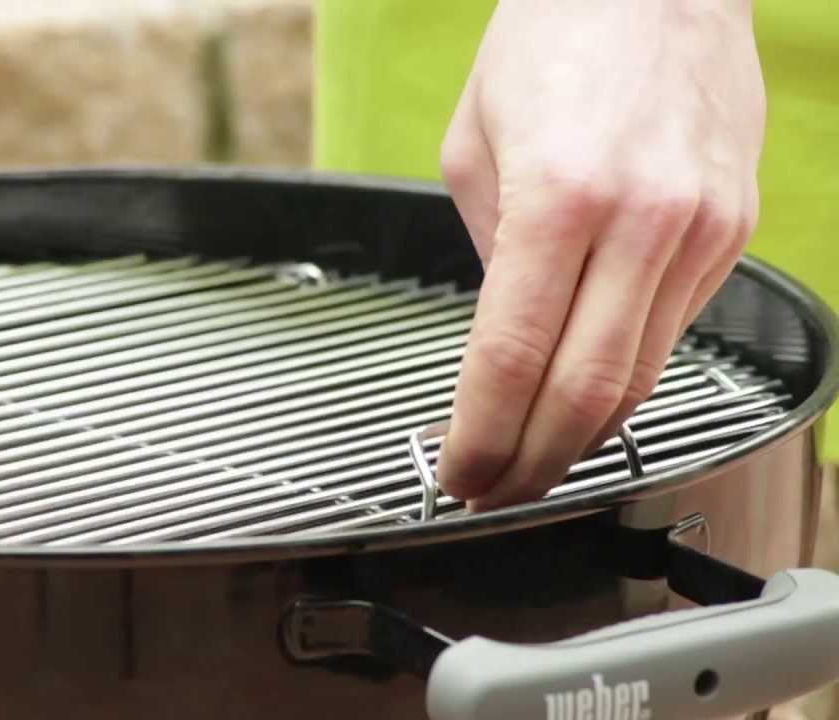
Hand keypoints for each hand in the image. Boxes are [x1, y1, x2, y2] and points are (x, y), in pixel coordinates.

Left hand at [436, 0, 764, 509]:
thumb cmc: (551, 39)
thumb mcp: (473, 147)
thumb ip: (487, 251)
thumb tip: (502, 335)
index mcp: (560, 197)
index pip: (512, 359)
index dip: (482, 436)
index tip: (458, 473)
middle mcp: (645, 220)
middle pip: (587, 393)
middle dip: (533, 463)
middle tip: (495, 490)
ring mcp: (703, 229)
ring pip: (641, 376)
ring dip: (581, 433)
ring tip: (533, 454)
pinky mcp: (735, 229)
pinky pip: (673, 330)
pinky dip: (625, 373)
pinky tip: (586, 385)